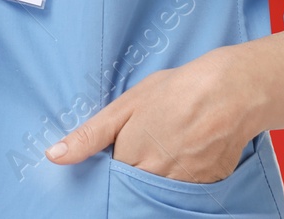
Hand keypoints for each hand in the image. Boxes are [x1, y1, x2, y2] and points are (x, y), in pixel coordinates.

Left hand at [44, 47, 256, 182]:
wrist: (229, 92)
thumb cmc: (173, 92)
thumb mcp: (124, 107)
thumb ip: (89, 136)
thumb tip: (54, 157)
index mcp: (131, 160)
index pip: (112, 179)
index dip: (114, 165)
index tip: (120, 152)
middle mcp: (156, 180)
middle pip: (136, 188)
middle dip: (136, 173)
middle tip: (147, 146)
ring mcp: (185, 186)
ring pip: (161, 191)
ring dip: (159, 177)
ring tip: (168, 146)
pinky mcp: (208, 186)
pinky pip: (188, 191)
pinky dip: (184, 177)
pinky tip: (188, 152)